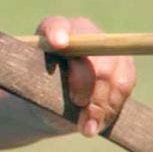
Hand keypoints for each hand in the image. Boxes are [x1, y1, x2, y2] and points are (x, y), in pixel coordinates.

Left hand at [36, 16, 135, 136]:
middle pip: (93, 58)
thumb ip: (38, 82)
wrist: (51, 100)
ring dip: (99, 105)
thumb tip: (62, 93)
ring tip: (85, 125)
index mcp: (51, 31)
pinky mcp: (122, 67)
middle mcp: (82, 34)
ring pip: (113, 77)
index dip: (58, 33)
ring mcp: (105, 50)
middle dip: (86, 85)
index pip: (56, 26)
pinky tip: (94, 124)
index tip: (58, 44)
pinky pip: (123, 88)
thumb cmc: (34, 90)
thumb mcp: (29, 87)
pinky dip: (109, 110)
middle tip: (76, 102)